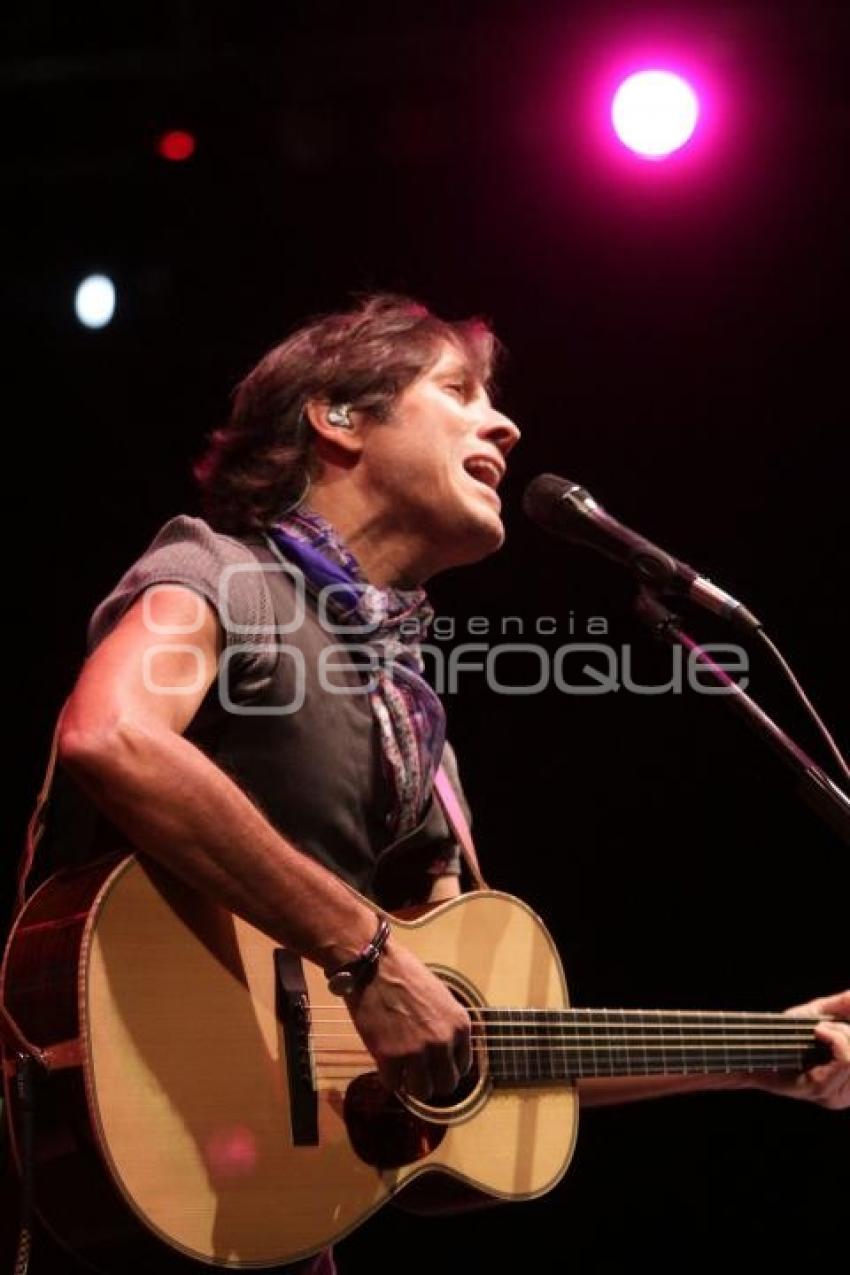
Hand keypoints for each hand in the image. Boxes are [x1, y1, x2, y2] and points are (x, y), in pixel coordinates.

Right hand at [345, 939, 470, 1101]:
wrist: (374, 965)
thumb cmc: (404, 974)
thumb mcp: (441, 997)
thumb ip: (447, 1025)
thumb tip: (447, 1051)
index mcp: (460, 1025)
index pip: (463, 1066)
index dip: (446, 1068)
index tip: (434, 1067)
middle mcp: (443, 1041)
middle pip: (446, 1085)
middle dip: (431, 1081)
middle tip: (416, 1073)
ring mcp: (417, 1051)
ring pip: (422, 1092)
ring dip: (411, 1084)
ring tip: (401, 1070)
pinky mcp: (391, 1057)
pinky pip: (394, 1085)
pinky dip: (388, 1077)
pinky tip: (384, 1063)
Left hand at [755, 989, 849, 1109]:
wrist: (753, 1047)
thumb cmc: (784, 1032)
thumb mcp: (819, 1015)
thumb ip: (842, 1006)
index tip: (829, 1028)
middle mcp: (848, 1095)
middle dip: (847, 1031)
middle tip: (824, 1027)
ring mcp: (836, 1095)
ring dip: (840, 1033)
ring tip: (820, 1030)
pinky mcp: (821, 1089)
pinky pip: (845, 1060)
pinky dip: (835, 1038)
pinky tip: (819, 1031)